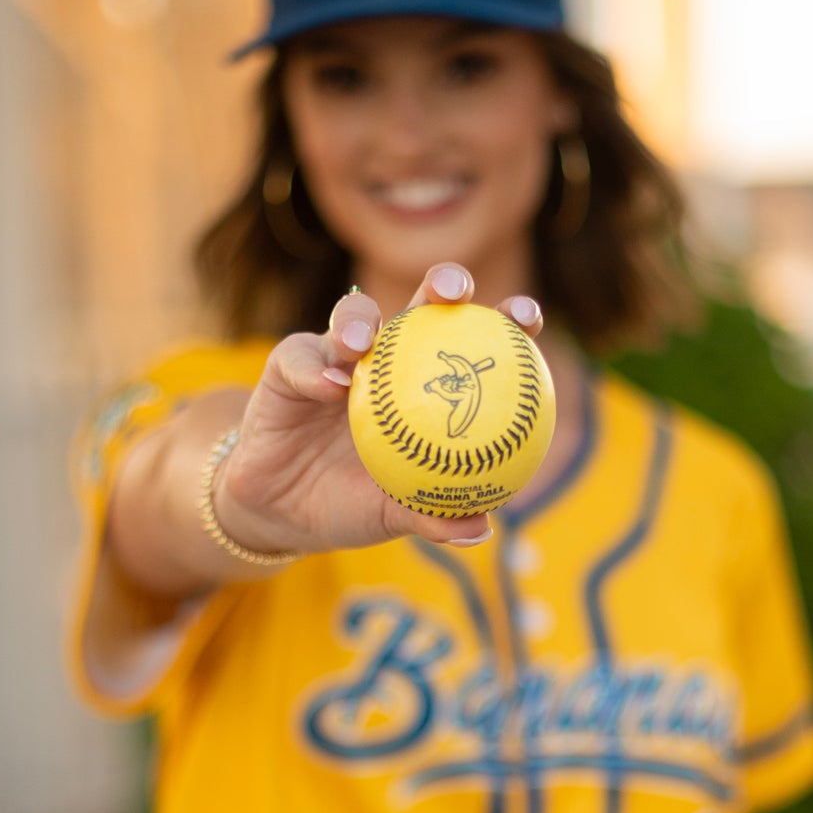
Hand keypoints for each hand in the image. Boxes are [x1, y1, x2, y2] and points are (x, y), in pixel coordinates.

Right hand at [216, 263, 544, 553]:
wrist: (283, 512)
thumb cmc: (351, 503)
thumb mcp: (393, 514)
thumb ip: (434, 516)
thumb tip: (483, 528)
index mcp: (428, 385)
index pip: (473, 344)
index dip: (504, 322)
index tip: (529, 318)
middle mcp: (387, 358)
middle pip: (420, 306)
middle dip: (443, 284)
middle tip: (454, 292)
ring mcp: (337, 356)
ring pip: (353, 317)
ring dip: (360, 320)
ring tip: (363, 342)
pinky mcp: (289, 365)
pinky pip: (301, 359)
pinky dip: (315, 370)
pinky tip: (329, 385)